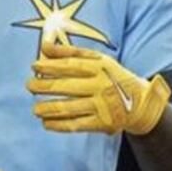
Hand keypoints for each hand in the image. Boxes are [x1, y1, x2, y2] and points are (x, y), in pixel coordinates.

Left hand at [27, 40, 170, 135]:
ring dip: (48, 108)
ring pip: (69, 108)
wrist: (141, 103)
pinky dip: (59, 125)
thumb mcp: (97, 59)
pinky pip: (76, 125)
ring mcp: (102, 106)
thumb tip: (43, 45)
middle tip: (29, 86)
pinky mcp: (103, 123)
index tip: (34, 66)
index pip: (70, 65)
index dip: (50, 66)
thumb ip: (69, 52)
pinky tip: (46, 123)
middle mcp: (101, 86)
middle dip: (44, 87)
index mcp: (99, 68)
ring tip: (35, 109)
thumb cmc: (111, 77)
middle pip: (67, 86)